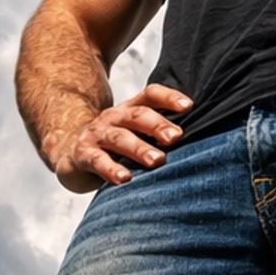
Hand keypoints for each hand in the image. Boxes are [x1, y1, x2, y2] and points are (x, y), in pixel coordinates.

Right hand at [47, 84, 192, 191]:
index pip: (150, 95)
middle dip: (158, 125)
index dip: (168, 97)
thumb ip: (161, 136)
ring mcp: (97, 135)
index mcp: (130, 111)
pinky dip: (111, 169)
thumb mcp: (135, 135)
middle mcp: (114, 118)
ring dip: (139, 148)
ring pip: (119, 137)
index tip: (188, 106)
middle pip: (137, 116)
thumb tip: (206, 144)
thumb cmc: (115, 147)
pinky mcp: (83, 155)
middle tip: (177, 137)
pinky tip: (124, 179)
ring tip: (157, 160)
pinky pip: (97, 161)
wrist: (68, 152)